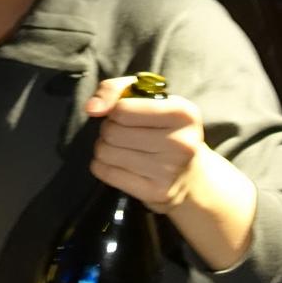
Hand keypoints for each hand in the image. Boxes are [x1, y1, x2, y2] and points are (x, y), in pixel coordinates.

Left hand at [84, 77, 206, 215]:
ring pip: (105, 152)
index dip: (115, 110)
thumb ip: (115, 90)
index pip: (122, 109)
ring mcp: (169, 171)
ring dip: (105, 147)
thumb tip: (91, 108)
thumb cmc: (162, 127)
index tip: (125, 114)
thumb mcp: (147, 98)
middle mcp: (181, 143)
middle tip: (123, 133)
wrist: (190, 175)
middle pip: (112, 131)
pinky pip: (106, 173)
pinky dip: (103, 166)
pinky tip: (119, 165)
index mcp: (183, 114)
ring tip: (122, 147)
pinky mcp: (156, 193)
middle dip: (109, 129)